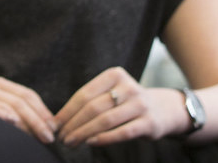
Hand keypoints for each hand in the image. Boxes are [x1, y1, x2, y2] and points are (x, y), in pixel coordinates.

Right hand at [0, 77, 56, 143]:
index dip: (43, 111)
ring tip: (39, 134)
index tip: (54, 127)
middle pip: (20, 101)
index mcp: (1, 85)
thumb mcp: (12, 119)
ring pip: (9, 105)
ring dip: (26, 121)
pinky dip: (1, 113)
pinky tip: (13, 120)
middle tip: (50, 137)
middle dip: (38, 120)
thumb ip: (28, 116)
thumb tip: (54, 125)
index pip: (27, 95)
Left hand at [56, 67, 178, 146]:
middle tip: (61, 138)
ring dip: (84, 134)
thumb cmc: (127, 103)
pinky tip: (91, 143)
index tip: (55, 125)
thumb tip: (59, 120)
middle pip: (93, 108)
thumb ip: (91, 102)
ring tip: (72, 143)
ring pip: (105, 121)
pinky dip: (104, 139)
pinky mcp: (148, 123)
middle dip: (73, 125)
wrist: (163, 109)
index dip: (67, 111)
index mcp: (114, 75)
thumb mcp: (111, 93)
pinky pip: (122, 132)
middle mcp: (128, 87)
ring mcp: (140, 104)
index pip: (84, 94)